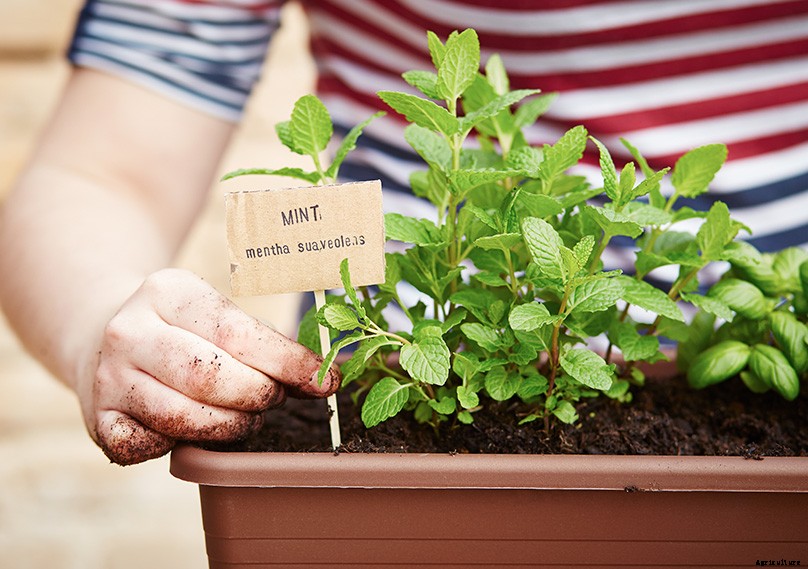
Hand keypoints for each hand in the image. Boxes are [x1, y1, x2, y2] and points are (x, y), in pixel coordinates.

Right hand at [78, 268, 338, 464]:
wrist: (101, 335)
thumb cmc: (182, 328)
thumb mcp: (216, 314)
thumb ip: (265, 343)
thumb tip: (322, 379)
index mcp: (167, 291)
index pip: (237, 332)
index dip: (287, 363)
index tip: (324, 380)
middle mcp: (130, 331)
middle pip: (210, 377)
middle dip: (258, 395)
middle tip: (274, 399)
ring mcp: (108, 378)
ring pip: (183, 417)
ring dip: (230, 426)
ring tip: (246, 417)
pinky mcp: (99, 420)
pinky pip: (151, 447)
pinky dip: (182, 445)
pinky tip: (194, 428)